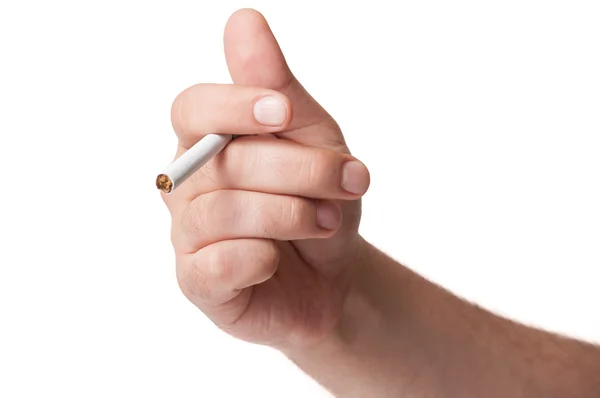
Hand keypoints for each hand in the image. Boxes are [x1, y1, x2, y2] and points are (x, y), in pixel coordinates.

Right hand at [162, 9, 369, 348]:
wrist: (335, 272)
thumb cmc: (318, 198)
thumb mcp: (312, 138)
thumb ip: (275, 86)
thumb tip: (243, 21)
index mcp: (209, 141)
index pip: (195, 109)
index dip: (234, 106)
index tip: (281, 111)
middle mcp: (188, 184)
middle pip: (222, 161)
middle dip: (298, 170)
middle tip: (349, 181)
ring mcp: (188, 235)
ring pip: (221, 211)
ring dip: (290, 213)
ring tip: (328, 220)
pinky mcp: (199, 281)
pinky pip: (215, 265)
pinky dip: (261, 258)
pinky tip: (279, 258)